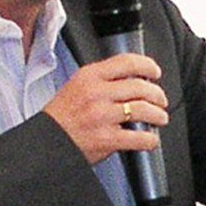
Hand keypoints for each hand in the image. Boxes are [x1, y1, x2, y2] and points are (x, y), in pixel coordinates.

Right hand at [43, 53, 168, 163]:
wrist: (45, 143)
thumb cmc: (61, 116)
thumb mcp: (77, 85)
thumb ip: (103, 79)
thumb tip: (134, 77)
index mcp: (90, 76)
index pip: (128, 62)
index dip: (148, 66)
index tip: (155, 72)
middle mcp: (97, 93)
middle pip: (140, 86)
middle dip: (157, 94)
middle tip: (161, 100)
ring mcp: (102, 116)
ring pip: (143, 110)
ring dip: (158, 115)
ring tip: (160, 117)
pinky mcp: (106, 139)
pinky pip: (138, 137)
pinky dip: (150, 139)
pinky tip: (151, 139)